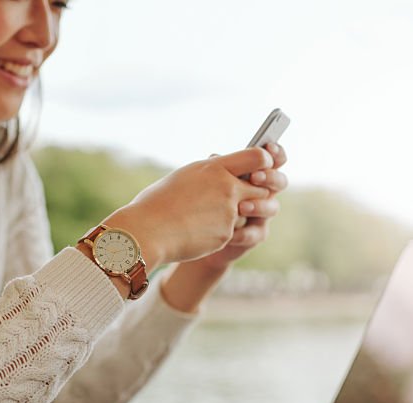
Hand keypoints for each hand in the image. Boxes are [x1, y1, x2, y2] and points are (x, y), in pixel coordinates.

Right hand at [99, 147, 274, 268]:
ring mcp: (230, 213)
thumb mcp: (184, 177)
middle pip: (261, 187)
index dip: (264, 161)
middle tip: (241, 198)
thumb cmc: (156, 203)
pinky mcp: (227, 235)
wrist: (147, 231)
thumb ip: (209, 174)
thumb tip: (219, 172)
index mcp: (215, 167)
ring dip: (234, 215)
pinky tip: (197, 233)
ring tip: (206, 218)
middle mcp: (228, 187)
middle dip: (255, 193)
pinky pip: (232, 232)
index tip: (260, 167)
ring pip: (246, 213)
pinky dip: (218, 233)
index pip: (258, 157)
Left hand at [190, 143, 287, 272]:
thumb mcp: (207, 180)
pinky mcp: (254, 235)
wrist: (193, 232)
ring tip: (241, 206)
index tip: (268, 147)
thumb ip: (216, 169)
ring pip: (272, 208)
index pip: (273, 160)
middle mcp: (262, 192)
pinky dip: (245, 232)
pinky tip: (231, 232)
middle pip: (280, 182)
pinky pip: (257, 233)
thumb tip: (214, 157)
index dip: (276, 153)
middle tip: (255, 177)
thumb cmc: (202, 199)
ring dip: (258, 205)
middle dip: (270, 178)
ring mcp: (261, 214)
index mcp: (255, 173)